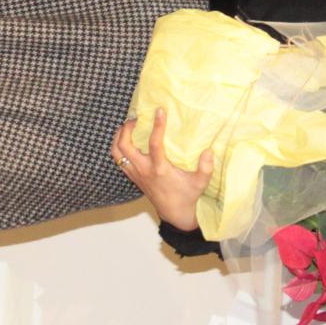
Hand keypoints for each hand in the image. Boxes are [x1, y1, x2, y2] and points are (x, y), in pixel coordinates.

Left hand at [111, 108, 213, 231]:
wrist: (174, 213)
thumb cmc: (188, 196)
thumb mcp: (200, 183)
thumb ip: (206, 168)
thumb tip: (208, 151)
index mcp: (160, 169)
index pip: (154, 144)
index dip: (157, 126)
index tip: (159, 111)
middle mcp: (144, 170)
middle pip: (125, 146)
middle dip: (127, 129)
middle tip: (137, 119)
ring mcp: (136, 174)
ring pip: (117, 153)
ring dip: (118, 137)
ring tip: (127, 126)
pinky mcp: (133, 177)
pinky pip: (118, 160)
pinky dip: (118, 147)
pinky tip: (126, 140)